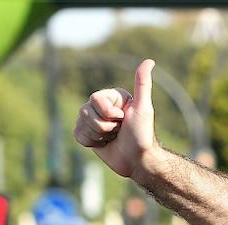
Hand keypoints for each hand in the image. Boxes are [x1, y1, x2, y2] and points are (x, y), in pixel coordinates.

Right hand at [74, 60, 156, 179]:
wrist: (138, 161)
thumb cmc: (143, 135)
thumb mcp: (143, 108)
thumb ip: (143, 84)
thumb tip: (149, 61)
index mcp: (112, 97)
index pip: (95, 99)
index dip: (108, 113)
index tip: (123, 119)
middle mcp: (101, 106)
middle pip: (85, 111)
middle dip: (104, 126)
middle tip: (119, 131)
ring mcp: (92, 120)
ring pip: (81, 123)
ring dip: (99, 135)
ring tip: (113, 138)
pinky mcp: (87, 134)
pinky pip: (77, 134)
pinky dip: (91, 142)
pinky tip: (104, 144)